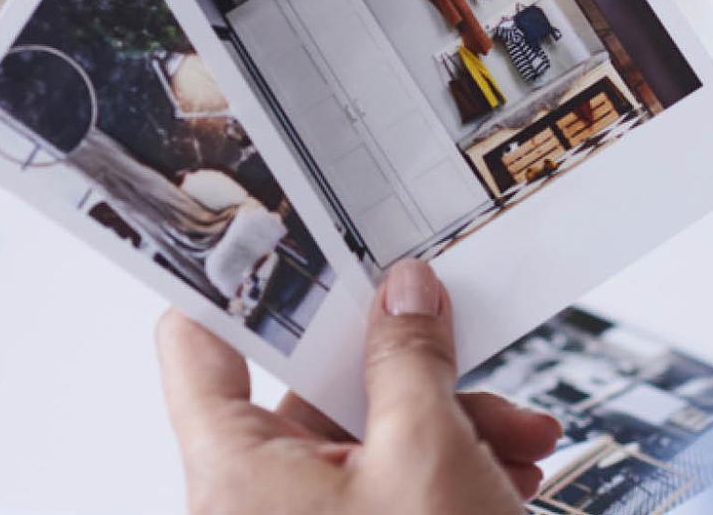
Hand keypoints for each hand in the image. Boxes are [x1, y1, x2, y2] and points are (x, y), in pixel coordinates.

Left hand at [157, 259, 561, 514]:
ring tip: (516, 435)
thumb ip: (411, 355)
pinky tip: (509, 470)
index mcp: (236, 473)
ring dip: (451, 420)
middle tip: (460, 345)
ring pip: (369, 437)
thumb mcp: (428, 454)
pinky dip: (449, 467)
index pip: (197, 345)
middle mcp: (256, 504)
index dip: (232, 278)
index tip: (271, 224)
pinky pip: (389, 484)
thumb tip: (404, 293)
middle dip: (409, 366)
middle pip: (315, 389)